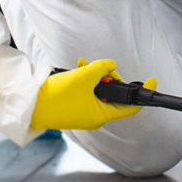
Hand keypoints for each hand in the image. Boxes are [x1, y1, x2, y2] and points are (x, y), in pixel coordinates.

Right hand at [29, 58, 158, 129]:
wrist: (30, 105)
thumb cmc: (56, 97)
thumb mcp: (84, 77)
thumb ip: (101, 68)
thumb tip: (110, 65)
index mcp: (101, 114)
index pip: (130, 106)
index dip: (142, 93)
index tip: (151, 80)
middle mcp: (94, 116)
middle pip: (113, 94)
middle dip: (108, 77)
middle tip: (101, 67)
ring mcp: (83, 112)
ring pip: (97, 90)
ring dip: (93, 76)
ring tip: (83, 66)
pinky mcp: (73, 107)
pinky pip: (85, 91)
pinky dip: (84, 80)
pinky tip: (75, 70)